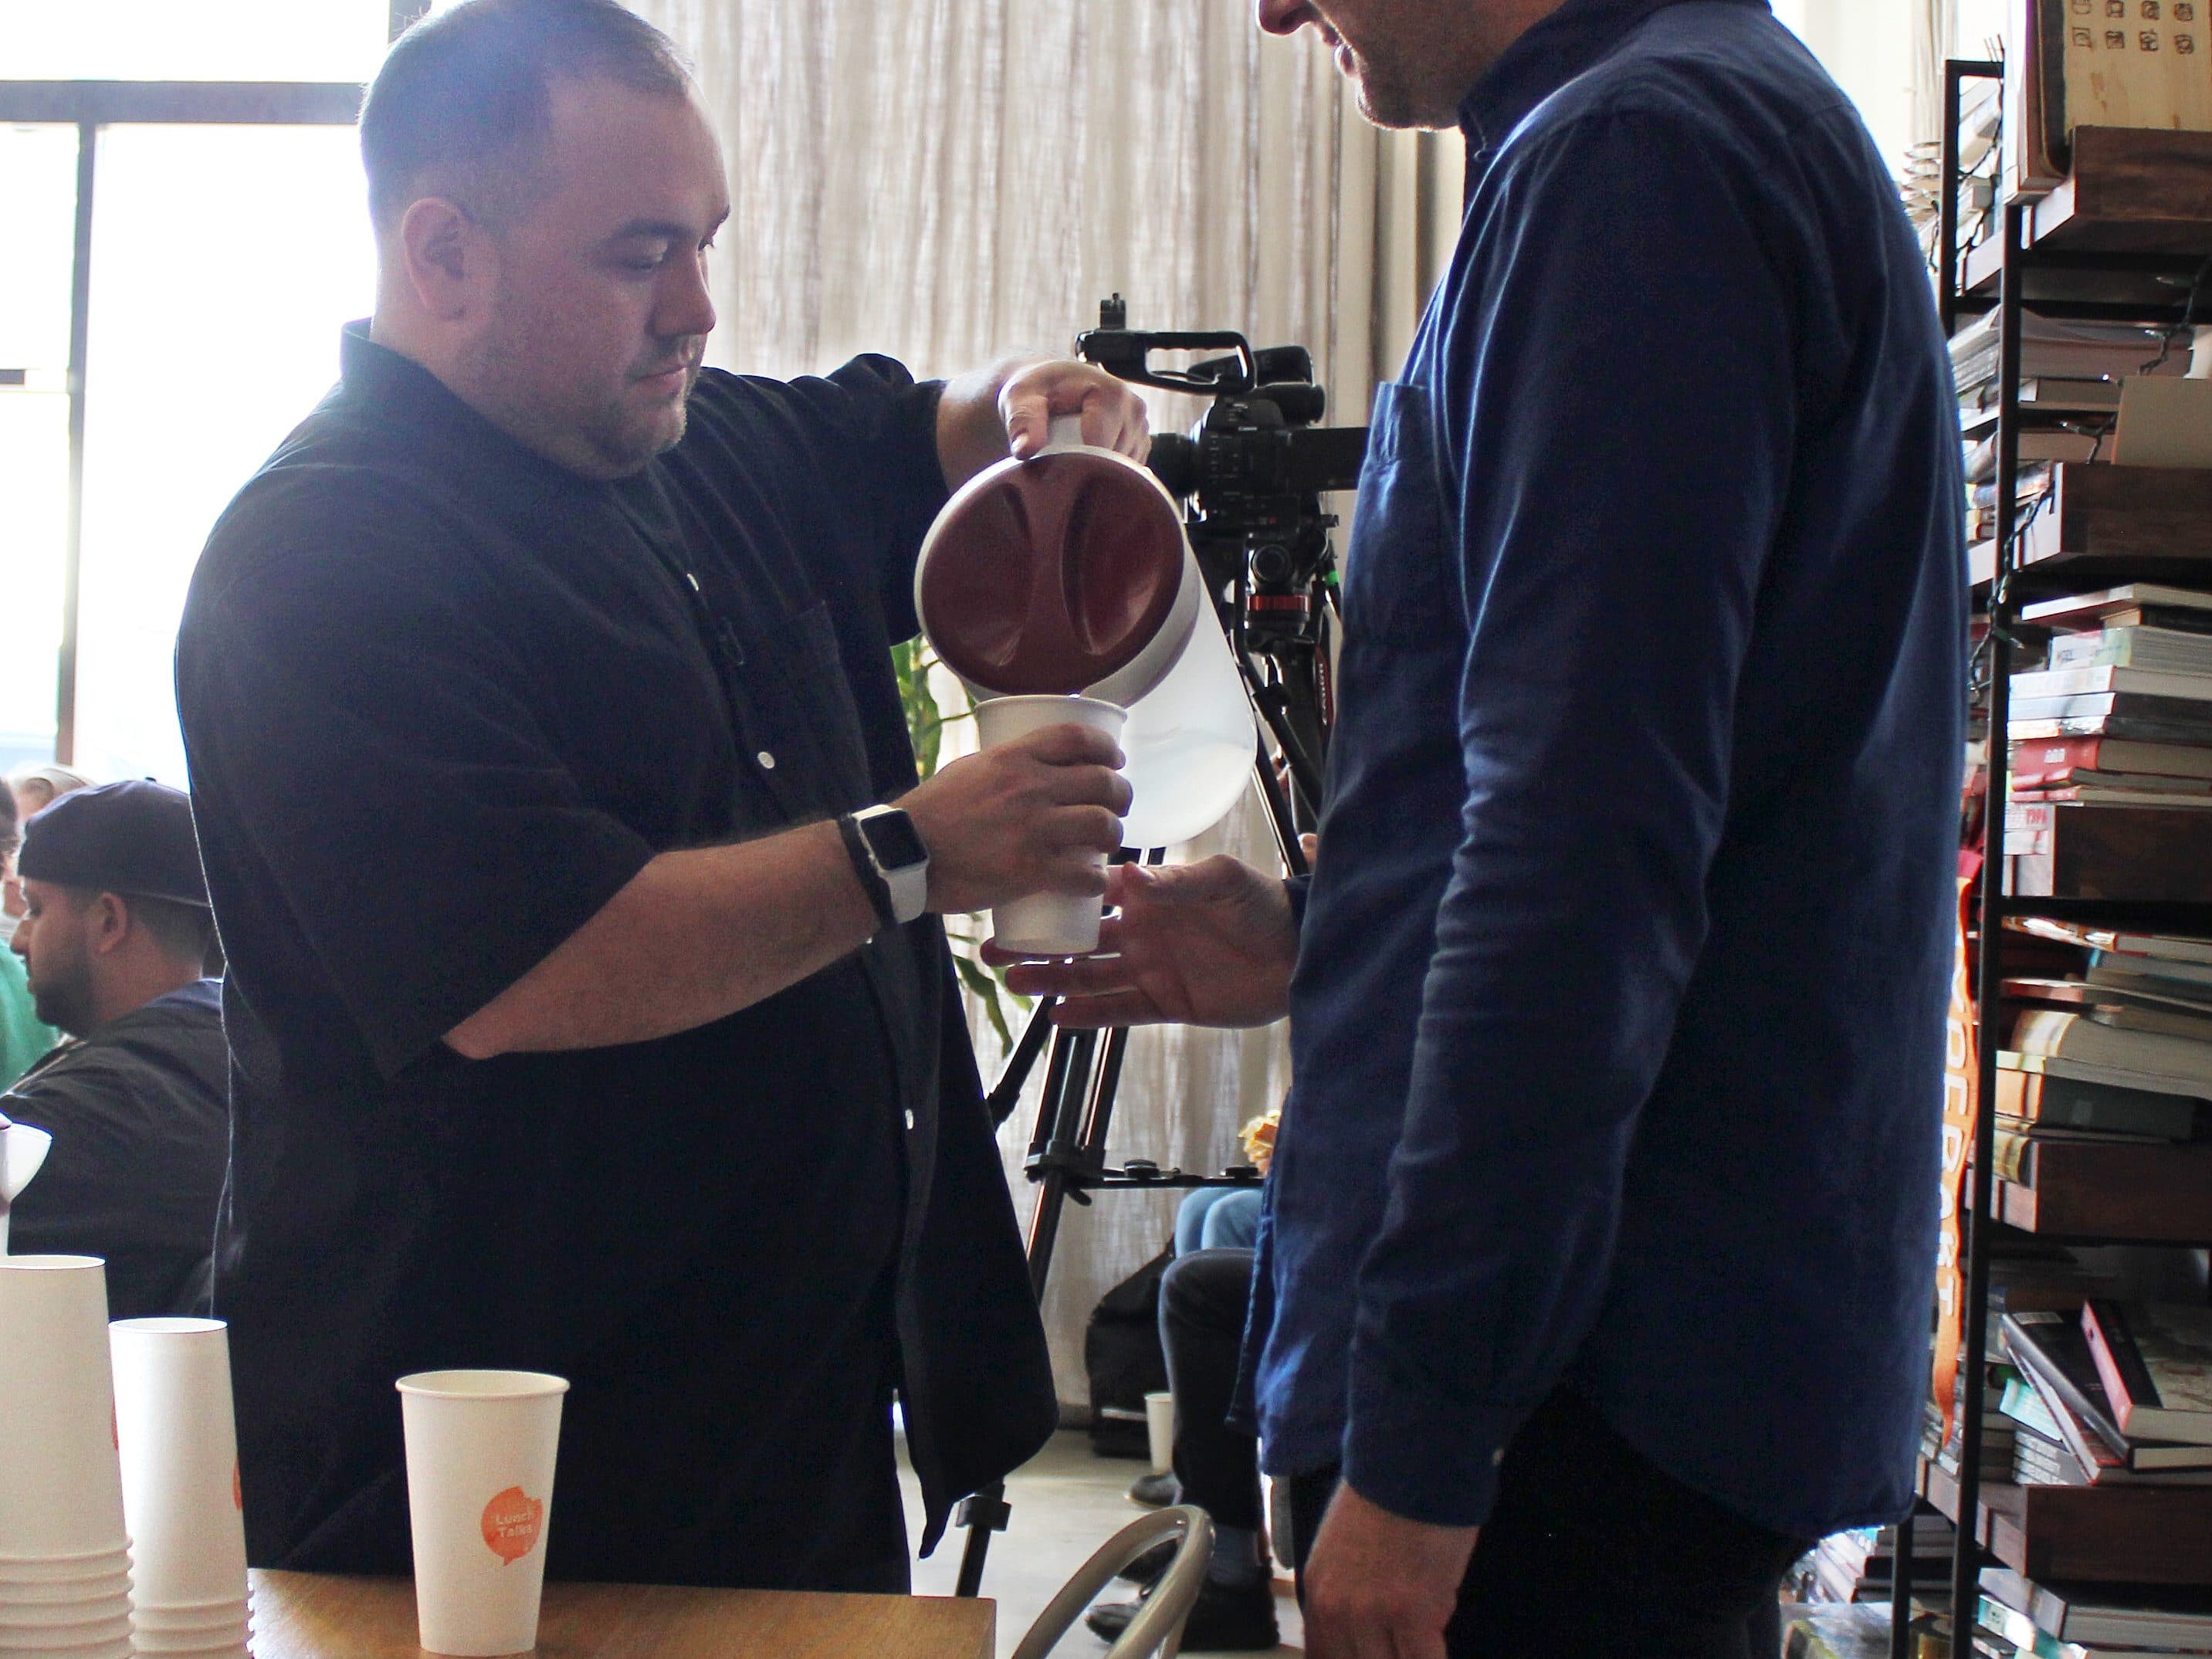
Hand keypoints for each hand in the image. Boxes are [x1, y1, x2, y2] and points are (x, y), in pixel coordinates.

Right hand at [899, 723, 1130, 914]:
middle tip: (1117, 807)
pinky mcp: (1030, 870)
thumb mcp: (970, 768)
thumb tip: (1033, 764)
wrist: (904, 854)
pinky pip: (1085, 875)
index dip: (1106, 748)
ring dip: (1114, 835)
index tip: (1114, 761)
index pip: (1077, 737)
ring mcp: (1033, 829)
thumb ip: (1004, 765)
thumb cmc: (932, 812)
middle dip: (1121, 794)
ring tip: (1107, 843)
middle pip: (1103, 782)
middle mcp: (1030, 788)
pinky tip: (1095, 882)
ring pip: (1103, 826)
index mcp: (1014, 758)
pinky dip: (1097, 880)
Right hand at [982, 856, 1296, 1027]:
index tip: (1016, 895)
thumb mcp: (1221, 881)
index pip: (1092, 893)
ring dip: (1053, 979)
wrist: (1301, 953)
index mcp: (1150, 895)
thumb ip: (1174, 881)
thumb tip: (1123, 871)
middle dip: (1037, 944)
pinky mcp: (1167, 1004)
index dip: (1055, 895)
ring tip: (1013, 981)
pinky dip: (1090, 1015)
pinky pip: (1121, 1010)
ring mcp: (1152, 969)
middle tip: (992, 949)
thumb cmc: (1264, 905)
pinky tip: (1057, 1017)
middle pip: (1078, 939)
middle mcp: (1143, 932)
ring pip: (1090, 977)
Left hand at [1000, 360, 1149, 460]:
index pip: (1104, 448)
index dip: (1077, 464)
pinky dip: (1108, 473)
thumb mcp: (1021, 397)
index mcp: (1113, 394)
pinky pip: (1128, 472)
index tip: (1054, 467)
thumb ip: (1022, 420)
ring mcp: (1140, 426)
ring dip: (1099, 473)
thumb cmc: (1038, 389)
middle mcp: (1134, 408)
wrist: (1052, 383)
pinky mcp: (1140, 441)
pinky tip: (1089, 459)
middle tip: (1060, 463)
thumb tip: (1025, 450)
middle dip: (1088, 470)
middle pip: (1115, 462)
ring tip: (1073, 457)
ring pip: (1123, 472)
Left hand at [1302, 1484, 1478, 1658]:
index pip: (1324, 1656)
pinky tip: (1438, 1649)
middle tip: (1403, 1645)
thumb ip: (1348, 1592)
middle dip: (1384, 1656)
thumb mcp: (1343, 1548)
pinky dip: (1434, 1658)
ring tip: (1423, 1644)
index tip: (1374, 1654)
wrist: (1412, 1464)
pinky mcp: (1413, 1614)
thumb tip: (1370, 1630)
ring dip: (1410, 1656)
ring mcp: (1373, 1614)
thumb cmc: (1386, 1495)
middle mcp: (1337, 1610)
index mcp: (1318, 1592)